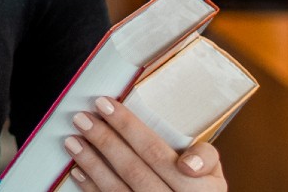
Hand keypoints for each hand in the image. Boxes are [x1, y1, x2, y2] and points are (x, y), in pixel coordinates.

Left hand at [65, 96, 225, 191]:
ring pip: (116, 189)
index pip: (157, 153)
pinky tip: (78, 170)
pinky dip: (91, 187)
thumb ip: (205, 157)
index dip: (129, 128)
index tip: (106, 104)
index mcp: (198, 189)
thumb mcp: (214, 174)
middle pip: (133, 170)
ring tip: (73, 140)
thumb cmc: (201, 190)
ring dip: (91, 162)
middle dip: (104, 141)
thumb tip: (187, 162)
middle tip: (82, 118)